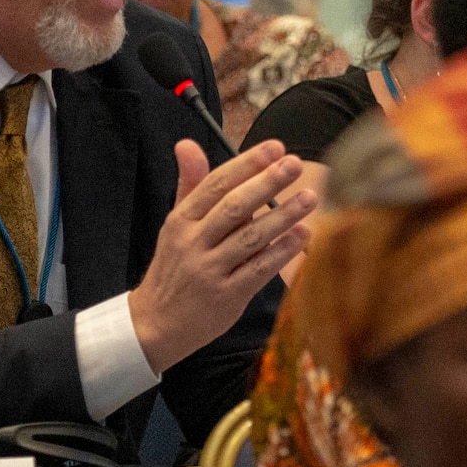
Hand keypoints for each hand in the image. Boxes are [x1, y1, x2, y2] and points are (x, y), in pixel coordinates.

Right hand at [129, 139, 317, 373]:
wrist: (156, 323)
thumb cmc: (174, 267)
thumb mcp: (174, 224)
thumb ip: (189, 184)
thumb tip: (187, 143)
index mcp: (181, 221)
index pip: (215, 184)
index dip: (246, 164)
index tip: (274, 148)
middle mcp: (193, 243)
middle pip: (234, 207)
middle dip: (266, 183)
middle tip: (294, 164)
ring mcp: (209, 271)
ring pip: (251, 238)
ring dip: (283, 216)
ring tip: (309, 196)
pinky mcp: (227, 296)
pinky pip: (259, 270)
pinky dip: (282, 251)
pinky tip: (303, 234)